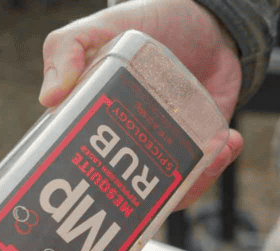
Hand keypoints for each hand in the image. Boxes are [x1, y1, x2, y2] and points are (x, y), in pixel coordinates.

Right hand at [39, 0, 243, 208]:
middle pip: (132, 189)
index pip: (85, 163)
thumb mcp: (102, 27)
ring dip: (194, 182)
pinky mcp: (201, 144)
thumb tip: (50, 98)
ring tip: (212, 156)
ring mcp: (167, 145)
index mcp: (98, 119)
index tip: (95, 196)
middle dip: (147, 201)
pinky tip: (230, 142)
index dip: (86, 186)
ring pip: (172, 188)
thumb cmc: (150, 19)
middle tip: (162, 189)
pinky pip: (205, 170)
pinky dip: (219, 164)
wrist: (209, 22)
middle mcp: (131, 139)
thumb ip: (68, 48)